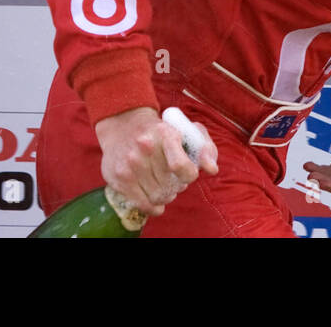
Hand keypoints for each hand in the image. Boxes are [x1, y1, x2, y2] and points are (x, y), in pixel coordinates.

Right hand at [94, 107, 219, 215]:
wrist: (123, 124)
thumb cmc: (162, 131)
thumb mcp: (188, 131)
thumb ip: (206, 148)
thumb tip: (212, 170)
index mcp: (165, 133)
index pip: (181, 167)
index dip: (189, 175)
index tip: (188, 172)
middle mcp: (145, 147)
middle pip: (171, 186)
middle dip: (176, 185)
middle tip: (172, 177)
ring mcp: (129, 163)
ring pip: (158, 197)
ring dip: (165, 195)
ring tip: (162, 183)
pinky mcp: (118, 176)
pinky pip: (143, 204)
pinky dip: (152, 206)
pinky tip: (153, 198)